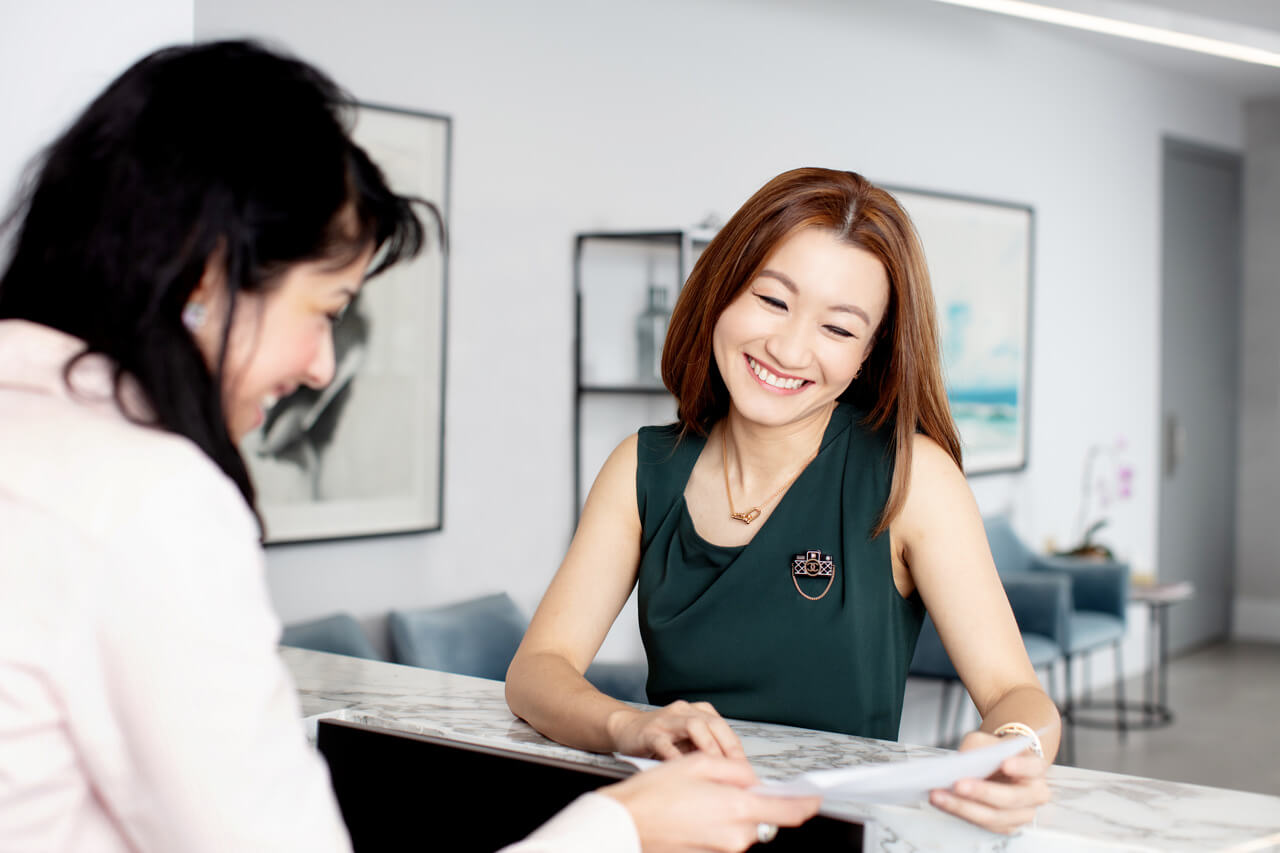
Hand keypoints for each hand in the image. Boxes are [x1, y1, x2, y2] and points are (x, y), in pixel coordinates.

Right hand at [600, 753, 820, 852]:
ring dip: (733, 811)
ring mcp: (722, 851)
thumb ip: (735, 770)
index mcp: (737, 809)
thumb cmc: (654, 795)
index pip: (788, 811)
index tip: (814, 797)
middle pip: (763, 818)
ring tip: (700, 796)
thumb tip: (752, 779)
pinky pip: (724, 837)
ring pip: (743, 827)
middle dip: (755, 800)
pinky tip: (694, 811)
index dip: (805, 802)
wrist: (625, 824)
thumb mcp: (697, 763)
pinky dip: (717, 823)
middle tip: (727, 784)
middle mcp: (735, 837)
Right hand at [607, 700, 744, 759]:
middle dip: (727, 747)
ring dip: (707, 746)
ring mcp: (667, 721)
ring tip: (714, 767)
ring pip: (693, 726)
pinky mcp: (649, 732)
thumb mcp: (688, 743)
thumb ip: (707, 752)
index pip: (724, 729)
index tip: (745, 772)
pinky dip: (676, 757)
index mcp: (698, 713)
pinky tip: (683, 771)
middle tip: (735, 771)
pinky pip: (664, 743)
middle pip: (713, 723)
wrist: (626, 729)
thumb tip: (733, 776)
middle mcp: (685, 712)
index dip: (736, 750)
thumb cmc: (660, 739)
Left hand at [929, 730, 1049, 833]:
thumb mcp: (986, 740)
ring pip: (995, 817)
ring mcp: (1022, 813)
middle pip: (1011, 798)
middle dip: (982, 792)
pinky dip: (961, 813)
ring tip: (940, 796)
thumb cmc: (995, 751)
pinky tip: (944, 802)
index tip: (1005, 763)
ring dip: (964, 807)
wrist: (1000, 764)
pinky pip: (983, 824)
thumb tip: (959, 765)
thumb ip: (976, 748)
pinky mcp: (1006, 825)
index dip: (1020, 767)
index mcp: (1035, 767)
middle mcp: (1034, 793)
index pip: (1033, 767)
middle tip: (958, 784)